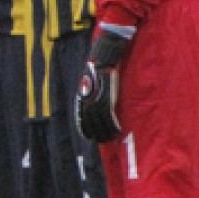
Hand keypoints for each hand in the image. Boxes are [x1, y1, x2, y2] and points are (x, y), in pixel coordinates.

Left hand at [75, 28, 131, 143]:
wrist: (104, 57)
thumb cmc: (97, 68)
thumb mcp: (89, 81)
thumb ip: (90, 93)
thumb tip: (92, 102)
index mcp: (82, 96)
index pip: (81, 118)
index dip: (86, 129)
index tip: (91, 137)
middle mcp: (87, 99)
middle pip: (91, 122)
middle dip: (97, 133)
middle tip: (104, 139)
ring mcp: (97, 99)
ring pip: (101, 121)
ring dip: (107, 131)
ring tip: (112, 136)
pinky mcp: (107, 97)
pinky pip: (109, 115)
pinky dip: (113, 124)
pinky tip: (117, 129)